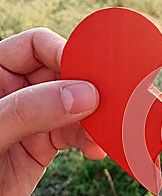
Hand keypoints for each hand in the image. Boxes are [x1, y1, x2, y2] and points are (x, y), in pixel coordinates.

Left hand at [0, 28, 104, 195]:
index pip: (36, 46)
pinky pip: (74, 134)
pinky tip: (95, 149)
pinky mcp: (43, 144)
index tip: (91, 77)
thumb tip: (84, 94)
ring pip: (74, 106)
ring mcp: (31, 118)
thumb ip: (30, 110)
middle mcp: (15, 91)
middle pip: (63, 75)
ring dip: (94, 119)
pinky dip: (89, 140)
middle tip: (111, 103)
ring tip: (105, 134)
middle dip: (88, 90)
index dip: (65, 55)